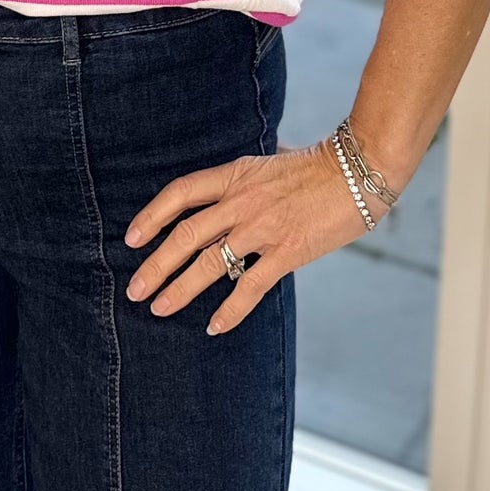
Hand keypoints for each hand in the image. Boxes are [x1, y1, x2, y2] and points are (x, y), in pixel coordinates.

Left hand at [122, 137, 382, 335]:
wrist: (358, 170)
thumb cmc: (317, 166)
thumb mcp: (270, 164)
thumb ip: (246, 179)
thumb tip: (230, 189)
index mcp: (235, 175)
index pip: (180, 193)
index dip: (151, 216)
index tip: (131, 239)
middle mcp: (242, 201)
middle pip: (186, 234)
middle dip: (156, 264)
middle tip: (135, 289)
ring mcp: (263, 227)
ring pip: (210, 263)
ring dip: (180, 289)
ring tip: (159, 308)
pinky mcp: (287, 252)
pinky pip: (250, 287)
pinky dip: (229, 310)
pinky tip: (213, 326)